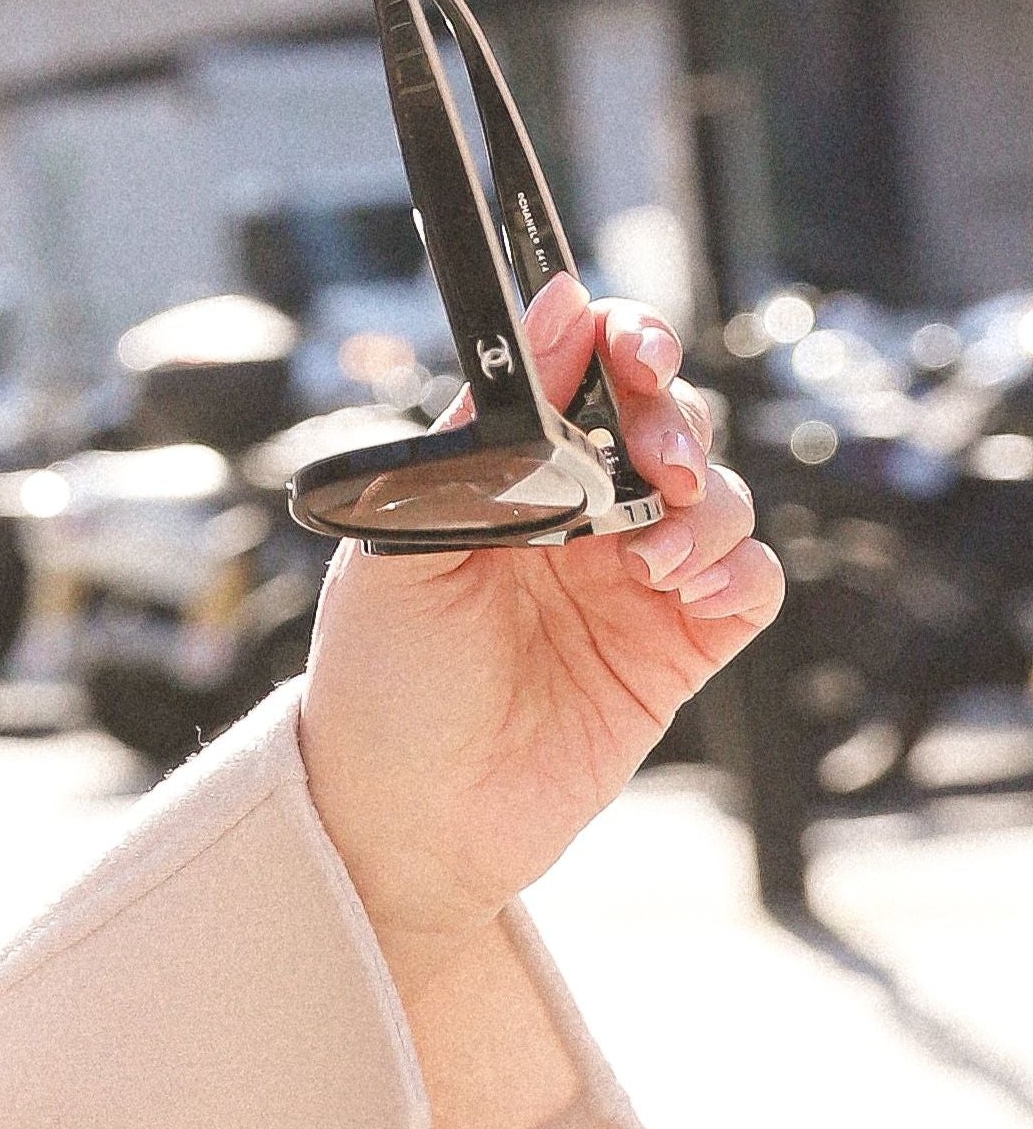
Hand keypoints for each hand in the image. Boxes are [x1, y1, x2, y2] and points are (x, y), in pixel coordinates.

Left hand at [297, 274, 783, 977]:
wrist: (406, 815)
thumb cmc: (381, 675)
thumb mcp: (404, 539)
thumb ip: (480, 433)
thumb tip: (548, 313)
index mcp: (503, 472)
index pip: (580, 375)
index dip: (620, 343)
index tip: (631, 349)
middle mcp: (573, 515)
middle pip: (664, 423)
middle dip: (675, 420)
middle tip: (657, 458)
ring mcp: (629, 579)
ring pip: (717, 497)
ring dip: (707, 505)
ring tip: (655, 556)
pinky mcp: (675, 649)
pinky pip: (747, 582)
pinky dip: (735, 570)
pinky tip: (683, 591)